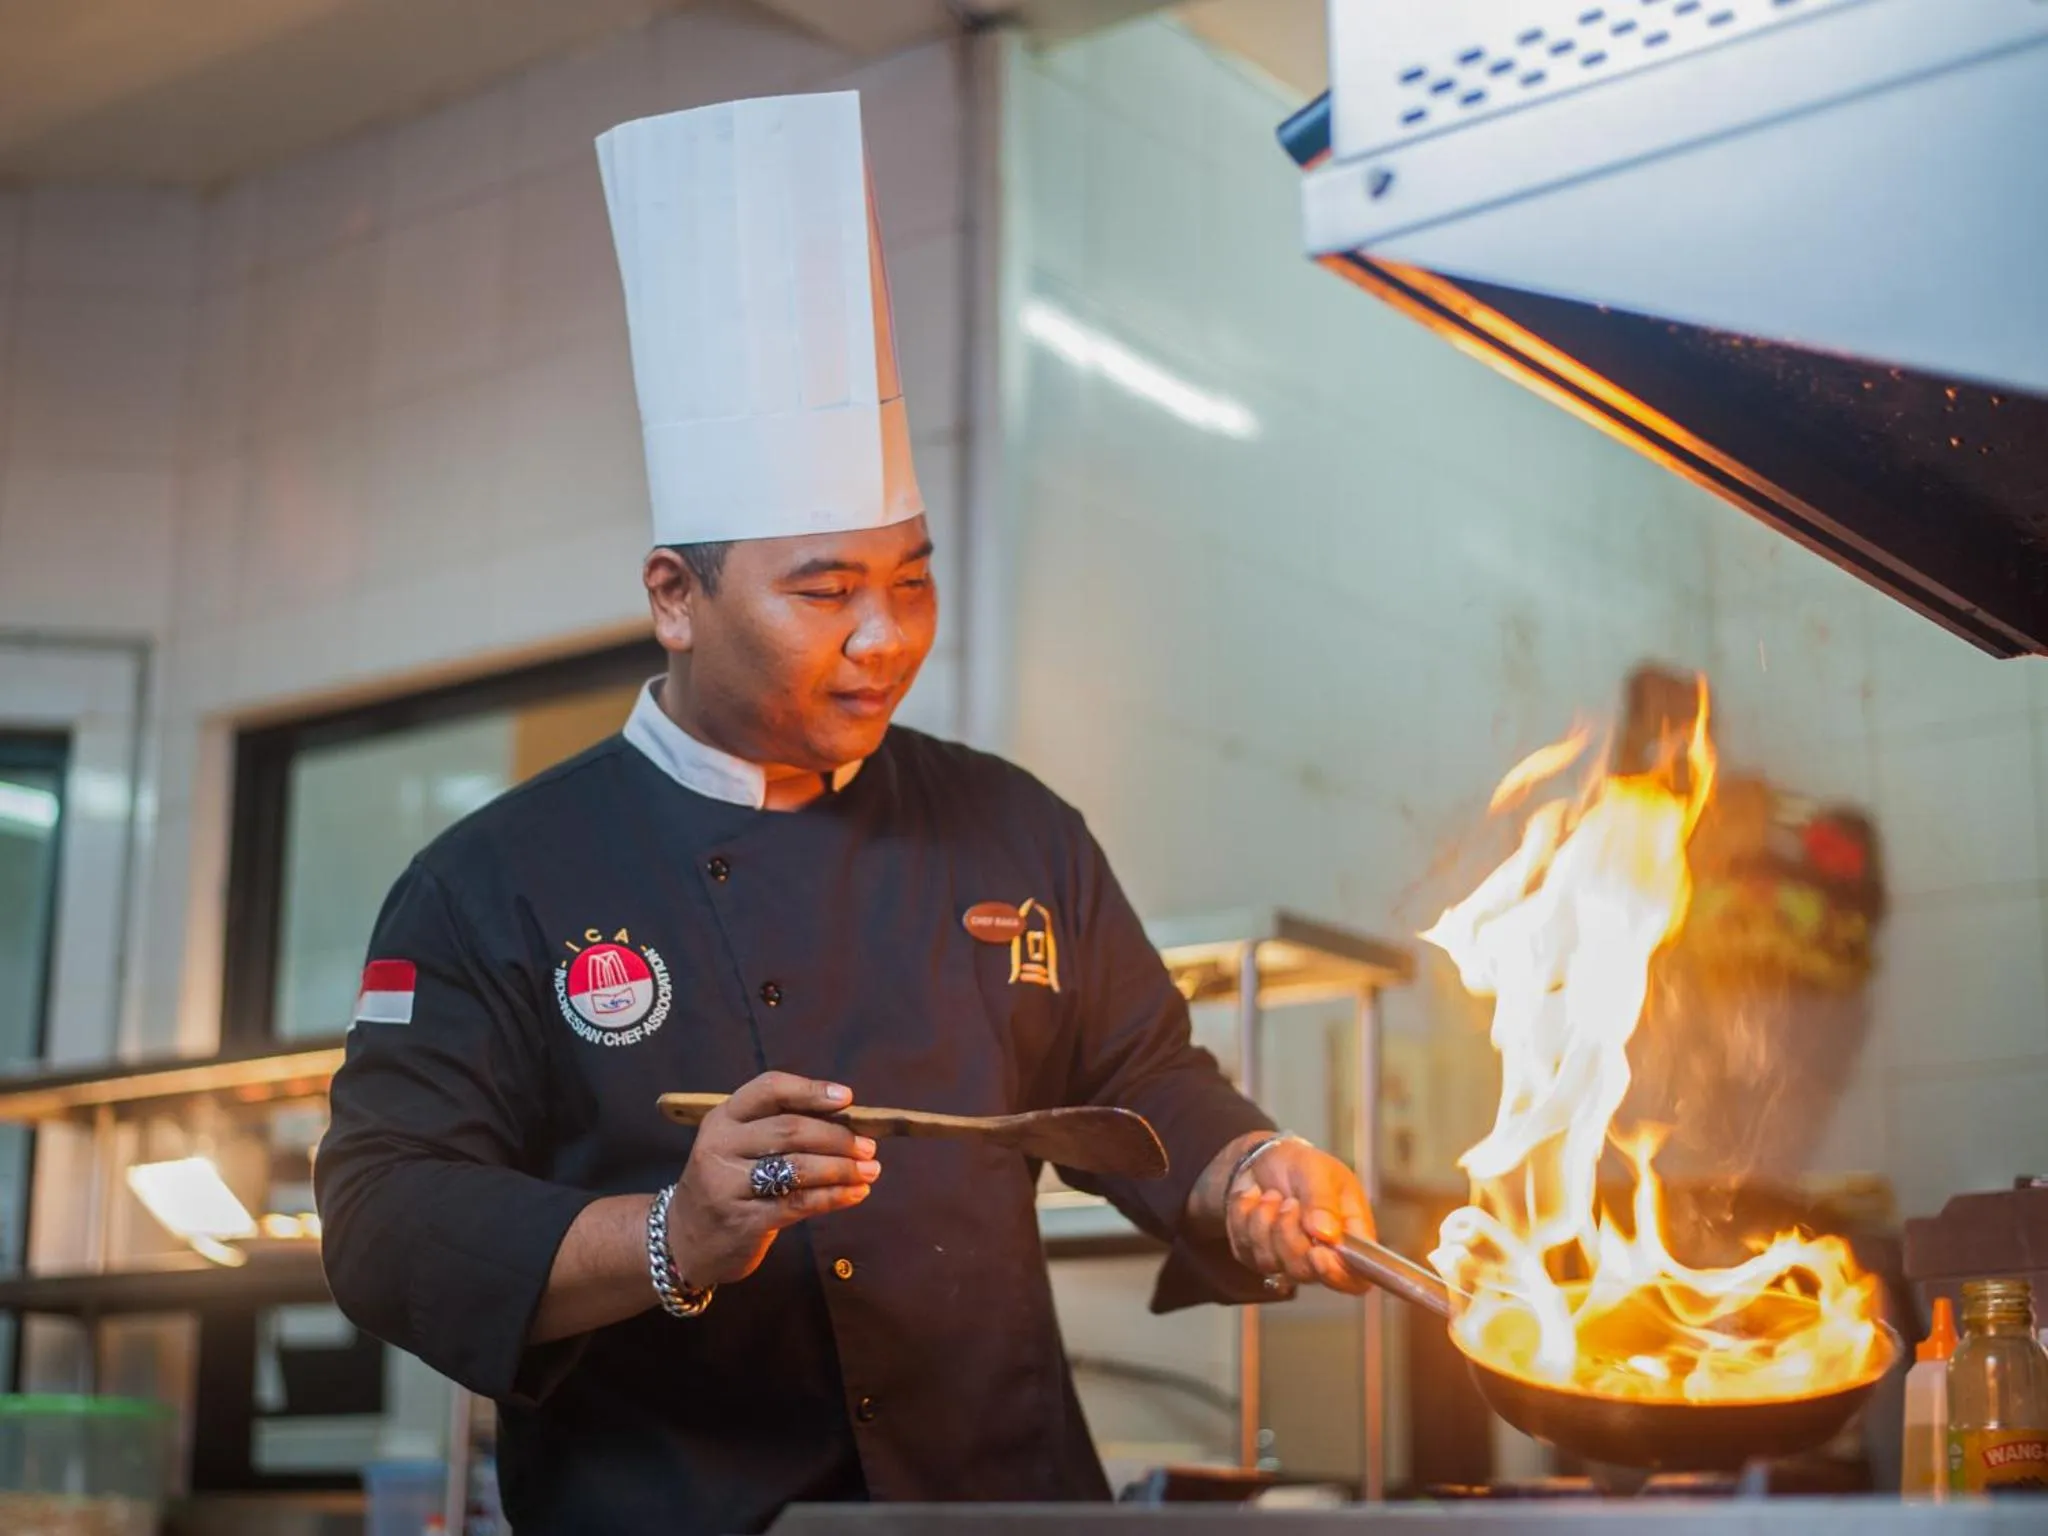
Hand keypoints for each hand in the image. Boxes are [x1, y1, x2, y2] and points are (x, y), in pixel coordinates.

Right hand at [667, 1071, 880, 1285]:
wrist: (685, 1240)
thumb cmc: (727, 1183)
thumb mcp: (738, 1146)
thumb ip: (780, 1128)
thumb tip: (848, 1119)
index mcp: (723, 1117)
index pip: (769, 1089)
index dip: (811, 1090)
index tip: (847, 1098)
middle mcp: (720, 1146)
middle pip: (790, 1130)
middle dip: (838, 1137)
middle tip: (869, 1146)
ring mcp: (728, 1185)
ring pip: (798, 1168)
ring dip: (842, 1168)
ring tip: (871, 1170)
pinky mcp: (743, 1221)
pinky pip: (800, 1204)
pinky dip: (835, 1197)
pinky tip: (856, 1193)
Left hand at [1225, 1138, 1375, 1295]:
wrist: (1264, 1159)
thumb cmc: (1301, 1165)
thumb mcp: (1318, 1171)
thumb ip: (1323, 1201)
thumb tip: (1327, 1234)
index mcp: (1348, 1237)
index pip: (1353, 1278)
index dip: (1336, 1275)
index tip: (1317, 1253)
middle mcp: (1320, 1256)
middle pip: (1305, 1272)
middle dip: (1288, 1234)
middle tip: (1289, 1202)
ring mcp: (1286, 1260)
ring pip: (1270, 1262)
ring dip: (1264, 1221)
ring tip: (1271, 1195)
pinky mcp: (1256, 1256)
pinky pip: (1244, 1248)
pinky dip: (1243, 1217)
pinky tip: (1254, 1199)